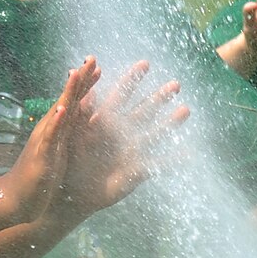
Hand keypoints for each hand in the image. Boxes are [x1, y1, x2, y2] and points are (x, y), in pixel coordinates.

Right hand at [2, 57, 103, 219]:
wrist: (14, 198)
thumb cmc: (37, 177)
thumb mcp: (56, 153)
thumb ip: (64, 137)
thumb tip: (71, 125)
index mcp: (58, 129)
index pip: (73, 101)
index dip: (85, 84)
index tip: (97, 66)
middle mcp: (51, 130)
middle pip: (68, 99)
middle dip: (81, 79)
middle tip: (92, 58)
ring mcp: (45, 141)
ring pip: (59, 112)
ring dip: (68, 93)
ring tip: (77, 74)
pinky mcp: (43, 155)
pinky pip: (50, 137)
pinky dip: (56, 122)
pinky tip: (62, 109)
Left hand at [53, 60, 187, 221]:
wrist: (68, 194)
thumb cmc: (67, 162)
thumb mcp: (71, 133)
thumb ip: (78, 109)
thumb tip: (74, 78)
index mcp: (103, 122)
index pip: (120, 96)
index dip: (132, 80)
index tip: (145, 63)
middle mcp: (120, 134)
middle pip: (143, 111)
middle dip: (159, 98)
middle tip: (176, 84)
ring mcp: (129, 152)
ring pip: (154, 134)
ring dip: (170, 123)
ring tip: (186, 110)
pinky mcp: (134, 172)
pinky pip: (156, 165)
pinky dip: (172, 160)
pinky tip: (189, 153)